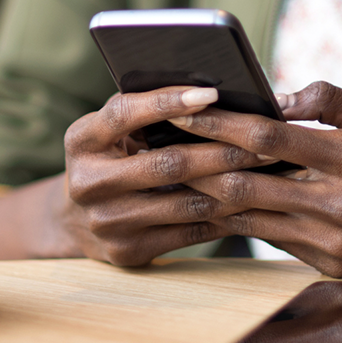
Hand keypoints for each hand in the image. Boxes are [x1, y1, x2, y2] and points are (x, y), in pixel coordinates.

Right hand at [46, 85, 270, 264]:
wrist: (75, 221)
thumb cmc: (109, 158)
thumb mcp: (110, 132)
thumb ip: (143, 111)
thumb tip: (208, 92)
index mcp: (81, 141)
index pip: (124, 114)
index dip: (167, 102)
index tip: (211, 92)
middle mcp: (88, 182)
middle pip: (167, 164)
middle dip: (222, 150)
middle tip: (263, 142)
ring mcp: (107, 221)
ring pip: (186, 203)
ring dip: (233, 187)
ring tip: (266, 173)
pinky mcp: (128, 251)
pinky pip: (189, 231)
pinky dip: (224, 217)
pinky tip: (250, 204)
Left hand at [170, 81, 341, 276]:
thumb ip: (330, 100)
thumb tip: (277, 97)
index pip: (267, 139)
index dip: (218, 124)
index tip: (182, 108)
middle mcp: (340, 205)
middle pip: (244, 184)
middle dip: (196, 164)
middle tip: (157, 144)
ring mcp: (333, 242)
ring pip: (248, 216)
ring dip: (206, 195)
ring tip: (171, 171)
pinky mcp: (329, 265)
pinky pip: (268, 236)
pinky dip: (237, 216)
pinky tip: (209, 199)